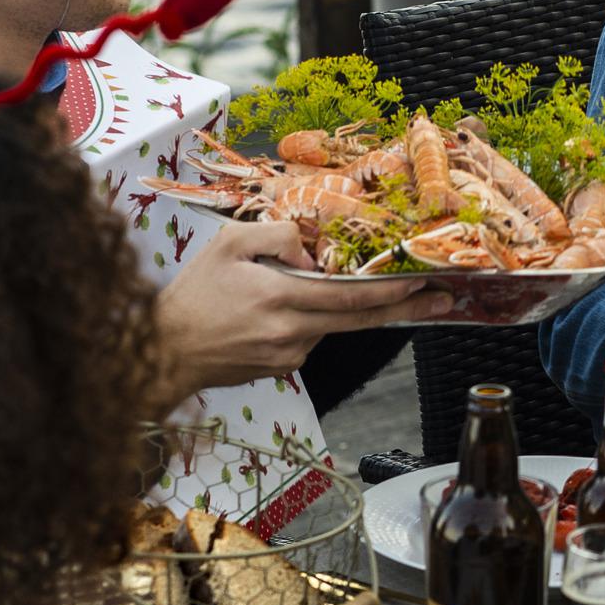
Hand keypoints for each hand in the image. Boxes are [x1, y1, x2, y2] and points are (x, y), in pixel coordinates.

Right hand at [153, 219, 449, 400]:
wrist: (160, 353)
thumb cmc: (192, 295)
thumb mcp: (228, 245)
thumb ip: (279, 235)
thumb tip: (316, 251)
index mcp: (280, 299)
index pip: (350, 297)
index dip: (392, 290)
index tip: (425, 283)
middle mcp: (291, 334)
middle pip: (360, 320)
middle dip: (407, 309)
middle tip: (444, 300)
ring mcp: (289, 356)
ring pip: (331, 325)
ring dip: (338, 307)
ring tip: (294, 289)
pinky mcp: (283, 369)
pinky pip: (310, 337)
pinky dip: (308, 319)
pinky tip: (273, 312)